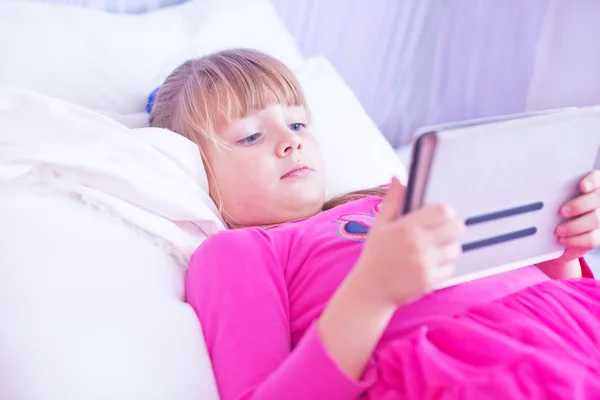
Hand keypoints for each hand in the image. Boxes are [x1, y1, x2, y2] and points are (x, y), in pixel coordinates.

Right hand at [354, 177, 464, 305]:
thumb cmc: (375, 255)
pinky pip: (450, 269)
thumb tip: (397, 178)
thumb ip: (393, 201)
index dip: (445, 212)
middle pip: (456, 228)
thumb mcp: (380, 225)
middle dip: (452, 228)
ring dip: (448, 249)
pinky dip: (444, 267)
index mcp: (406, 227)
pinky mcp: (430, 281)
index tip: (439, 216)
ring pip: (455, 250)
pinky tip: (429, 266)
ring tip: (432, 251)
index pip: (443, 211)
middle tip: (441, 232)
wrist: (370, 290)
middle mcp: (418, 245)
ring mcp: (426, 264)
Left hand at [553, 170, 599, 262]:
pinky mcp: (599, 236)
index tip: (582, 187)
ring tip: (559, 230)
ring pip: (596, 220)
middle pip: (597, 199)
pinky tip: (563, 242)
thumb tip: (538, 186)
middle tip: (562, 211)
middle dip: (579, 205)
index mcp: (593, 187)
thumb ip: (556, 192)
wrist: (561, 233)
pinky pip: (592, 240)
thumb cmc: (557, 208)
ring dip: (575, 226)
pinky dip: (576, 241)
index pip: (597, 180)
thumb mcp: (558, 198)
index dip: (592, 181)